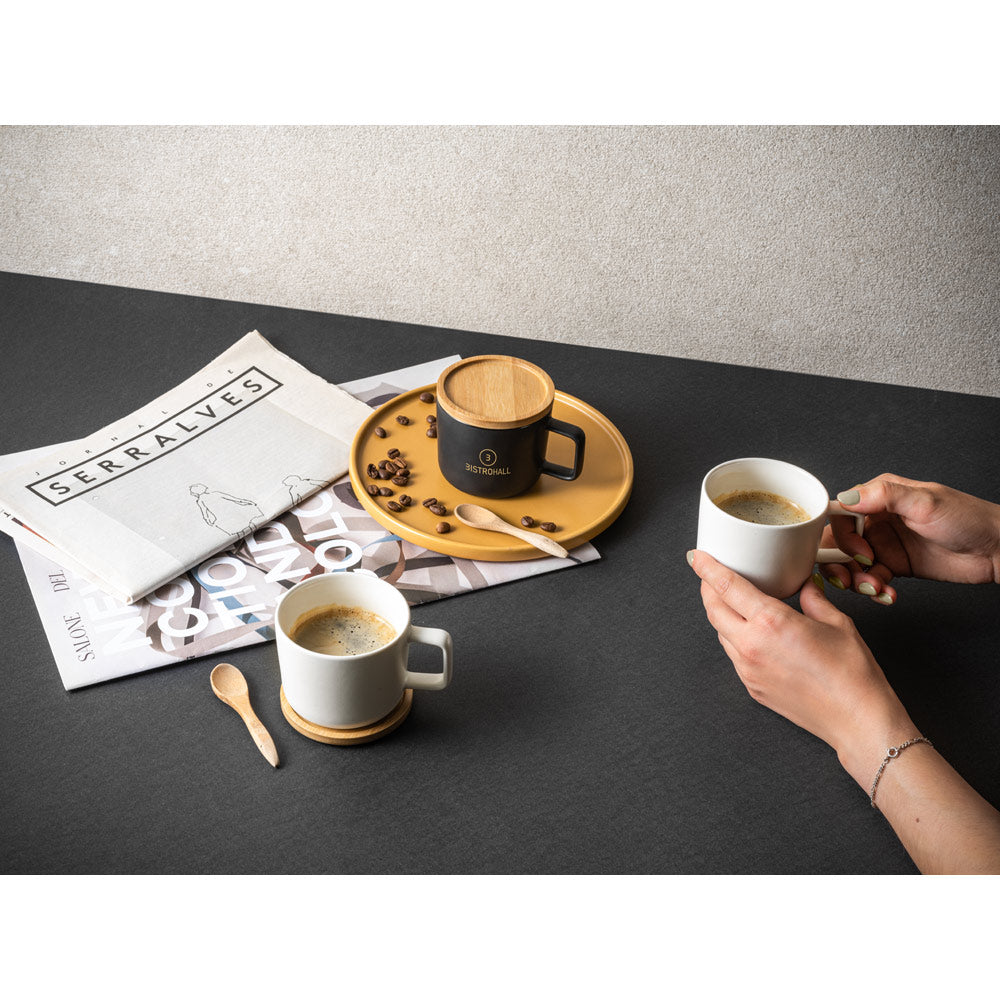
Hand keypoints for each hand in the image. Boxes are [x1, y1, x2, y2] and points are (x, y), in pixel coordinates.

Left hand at [688, 549, 915, 786]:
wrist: (857, 721)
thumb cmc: (853, 674)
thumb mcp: (837, 623)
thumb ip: (813, 599)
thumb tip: (805, 585)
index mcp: (771, 622)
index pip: (726, 587)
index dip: (707, 568)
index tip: (697, 557)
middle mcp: (752, 645)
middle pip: (713, 609)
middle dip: (708, 589)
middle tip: (711, 575)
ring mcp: (748, 669)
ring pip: (721, 633)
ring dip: (721, 614)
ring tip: (732, 602)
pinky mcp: (752, 687)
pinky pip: (734, 655)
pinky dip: (736, 638)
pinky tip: (750, 633)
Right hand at [821, 474, 999, 603]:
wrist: (996, 550)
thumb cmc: (968, 518)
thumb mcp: (925, 502)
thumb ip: (884, 496)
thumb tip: (846, 497)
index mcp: (879, 498)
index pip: (840, 514)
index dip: (841, 536)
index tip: (858, 553)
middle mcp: (877, 520)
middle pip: (839, 542)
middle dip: (838, 563)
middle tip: (849, 579)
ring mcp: (885, 544)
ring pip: (851, 564)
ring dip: (856, 581)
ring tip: (874, 589)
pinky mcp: (895, 566)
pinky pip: (871, 579)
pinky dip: (874, 589)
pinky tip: (887, 594)